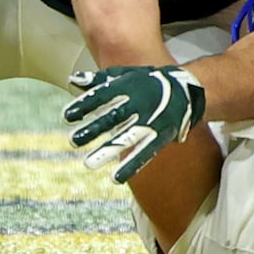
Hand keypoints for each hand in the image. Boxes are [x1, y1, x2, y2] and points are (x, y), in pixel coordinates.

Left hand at [63, 65, 206, 182]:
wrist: (186, 89)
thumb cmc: (148, 82)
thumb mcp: (125, 75)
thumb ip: (99, 80)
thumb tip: (72, 80)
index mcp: (128, 86)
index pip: (102, 95)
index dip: (85, 105)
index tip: (67, 117)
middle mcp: (139, 103)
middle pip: (113, 117)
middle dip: (93, 129)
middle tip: (72, 141)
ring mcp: (151, 120)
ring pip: (128, 137)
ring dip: (108, 151)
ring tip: (88, 164)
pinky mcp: (161, 135)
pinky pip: (145, 152)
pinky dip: (131, 165)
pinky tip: (116, 178)